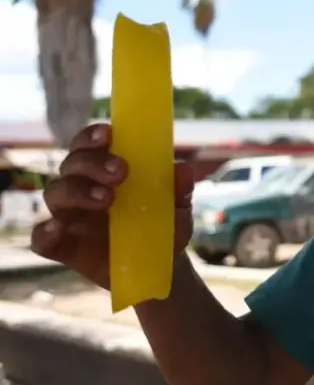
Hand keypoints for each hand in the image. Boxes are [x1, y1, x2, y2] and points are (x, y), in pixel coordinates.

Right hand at [31, 123, 195, 288]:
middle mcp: (81, 188)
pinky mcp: (63, 247)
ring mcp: (69, 217)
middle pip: (72, 164)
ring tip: (107, 199)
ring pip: (56, 194)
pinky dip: (45, 232)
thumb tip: (183, 170)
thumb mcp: (177, 209)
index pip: (89, 145)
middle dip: (92, 163)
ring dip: (77, 191)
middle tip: (120, 172)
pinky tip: (57, 228)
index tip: (109, 134)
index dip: (93, 136)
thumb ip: (178, 190)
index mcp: (104, 171)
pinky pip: (41, 239)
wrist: (160, 267)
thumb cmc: (163, 228)